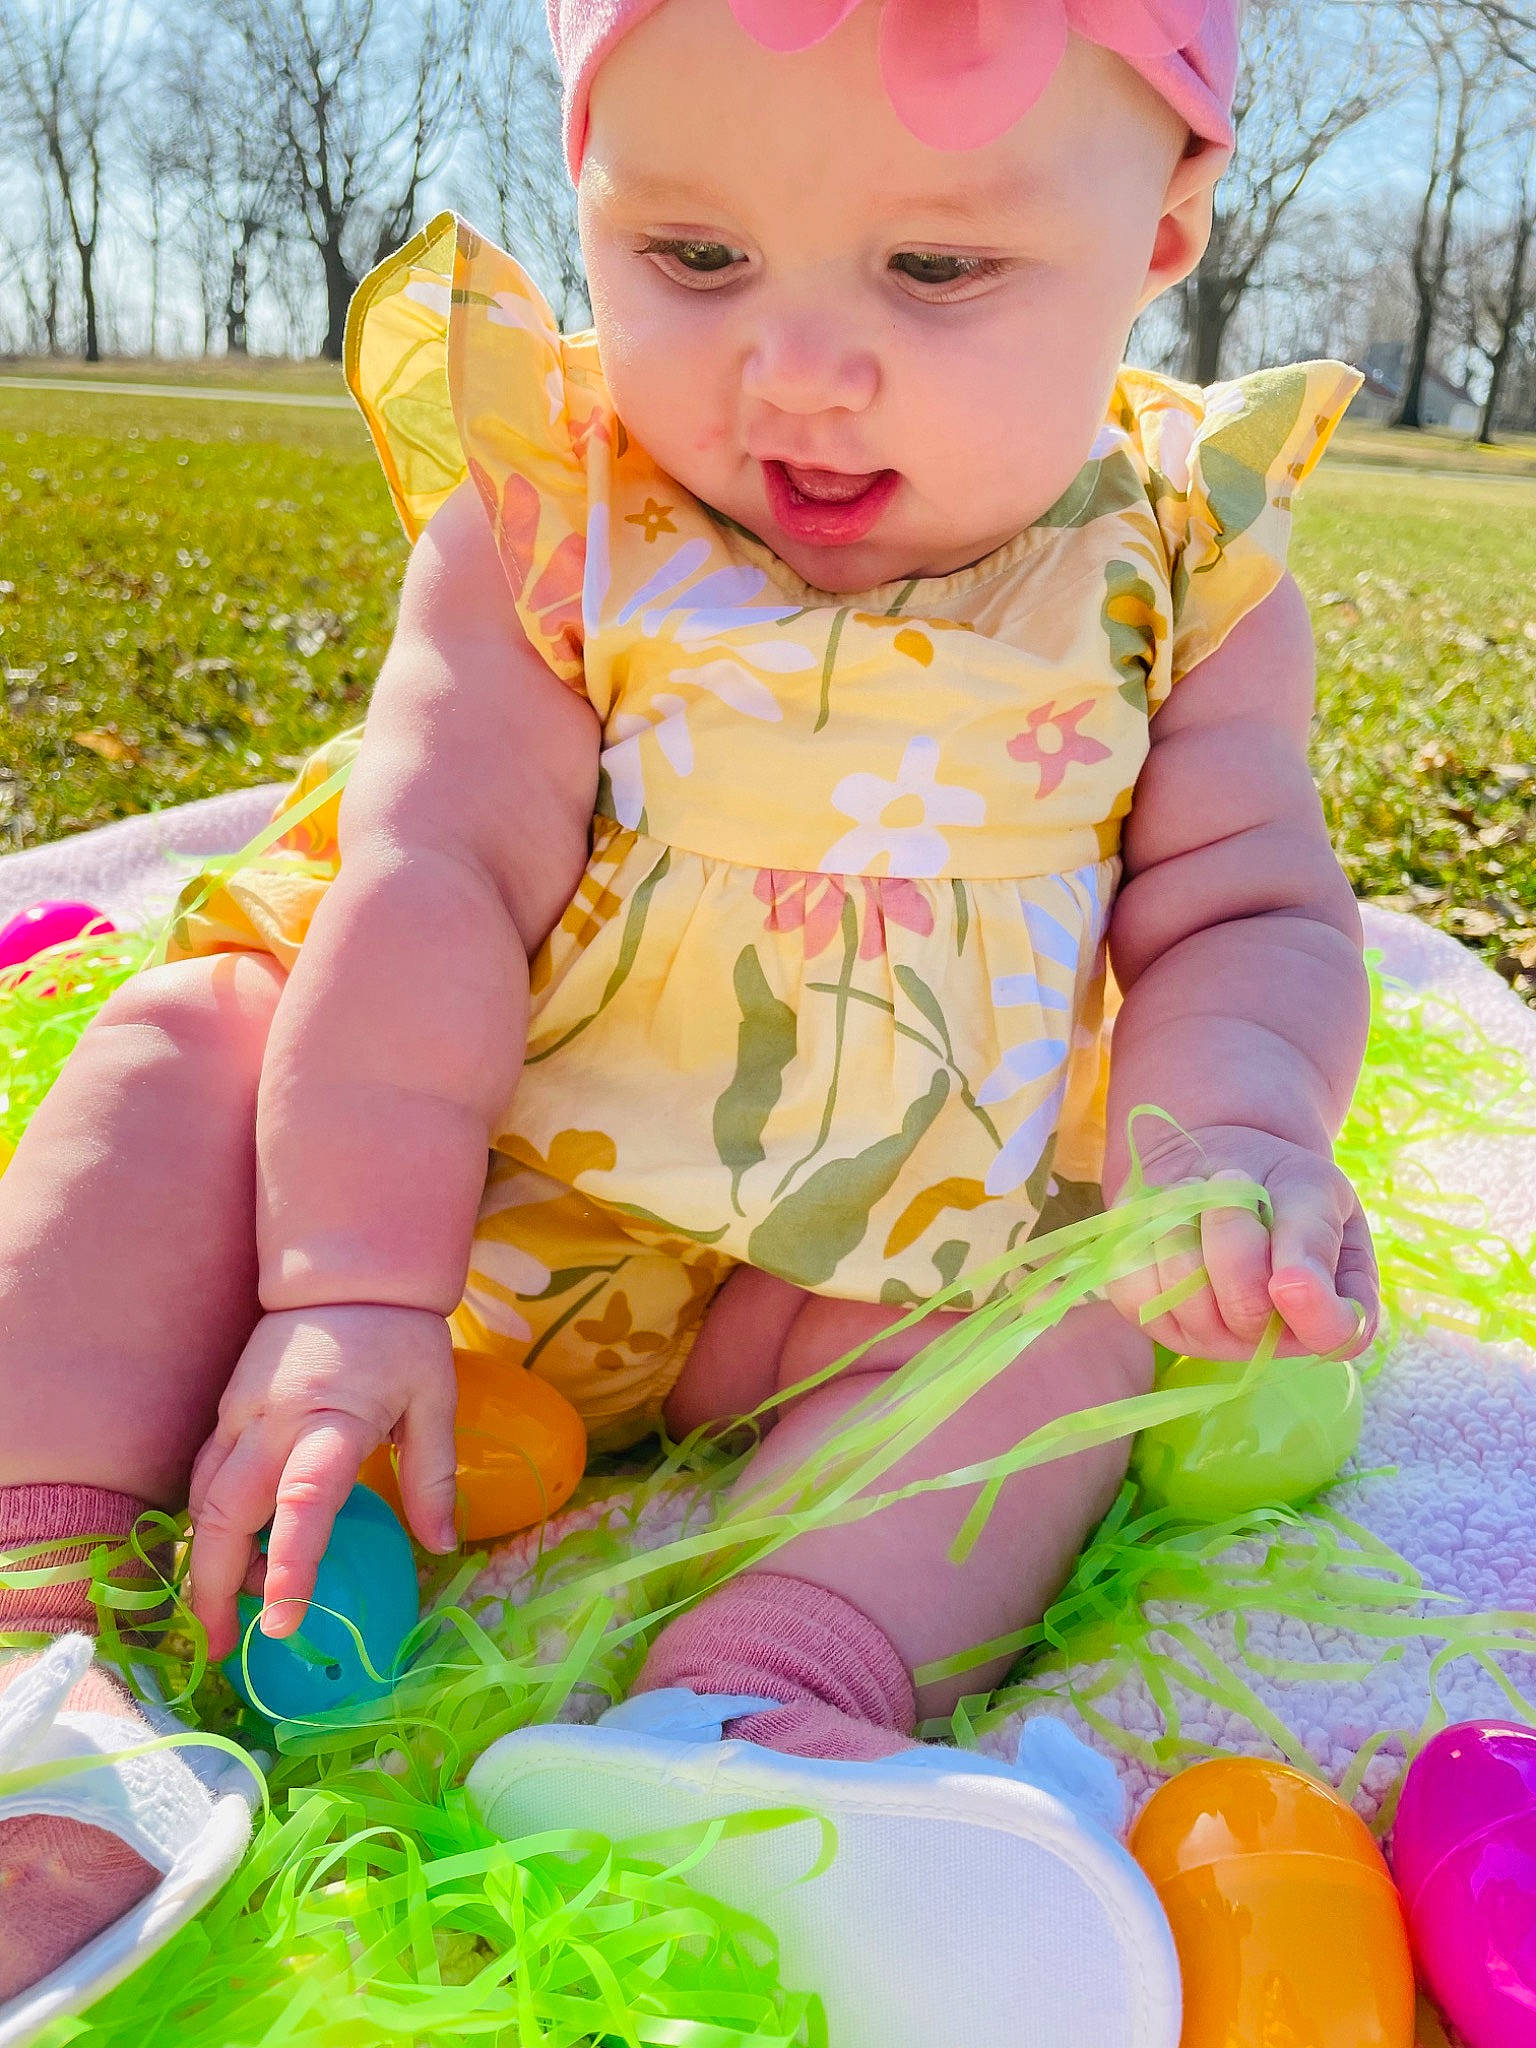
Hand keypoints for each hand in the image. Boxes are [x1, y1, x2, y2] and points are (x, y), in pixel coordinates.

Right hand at [187, 1303, 458, 1661]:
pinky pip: (205, 1475)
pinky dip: (208, 1520)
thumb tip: (441, 1547)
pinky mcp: (227, 1410)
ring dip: (207, 1558)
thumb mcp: (435, 1400)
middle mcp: (273, 1424)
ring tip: (230, 1607)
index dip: (289, 1565)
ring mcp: (240, 1415)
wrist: (346, 1270)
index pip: (304, 1502)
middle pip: (224, 1514)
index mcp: (332, 1422)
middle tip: (222, 1645)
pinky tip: (230, 1550)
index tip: (281, 1622)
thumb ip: (434, 1476)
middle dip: (214, 1585)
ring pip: (202, 1499)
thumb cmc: (399, 1336)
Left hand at [1107, 1124, 1378, 1362]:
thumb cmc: (1279, 1182)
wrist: (1215, 1162)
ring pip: (1183, 1292)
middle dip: (1233, 1233)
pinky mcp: (1151, 1318)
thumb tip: (1295, 1282)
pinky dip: (1145, 1232)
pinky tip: (1167, 1213)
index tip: (1290, 1275)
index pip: (1332, 1335)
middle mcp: (1268, 1338)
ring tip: (1200, 1192)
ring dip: (1185, 1221)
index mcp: (1328, 1309)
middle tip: (1233, 1181)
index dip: (1312, 1312)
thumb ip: (1313, 1235)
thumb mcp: (1313, 1190)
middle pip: (1245, 1308)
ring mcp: (1206, 1335)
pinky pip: (1135, 1284)